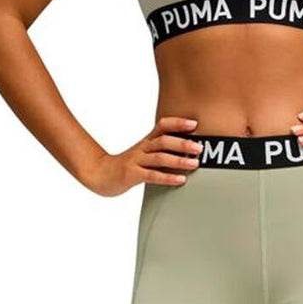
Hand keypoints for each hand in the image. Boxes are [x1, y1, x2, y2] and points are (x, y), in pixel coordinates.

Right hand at [85, 116, 203, 195]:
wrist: (102, 175)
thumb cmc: (129, 166)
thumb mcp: (144, 155)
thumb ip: (162, 152)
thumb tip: (189, 154)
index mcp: (146, 141)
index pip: (162, 126)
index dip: (177, 123)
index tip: (194, 124)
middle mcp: (142, 148)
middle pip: (163, 141)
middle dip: (182, 144)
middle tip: (199, 147)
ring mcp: (136, 161)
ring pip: (159, 158)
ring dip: (179, 160)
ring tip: (195, 164)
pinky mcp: (132, 175)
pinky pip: (152, 176)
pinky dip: (168, 177)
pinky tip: (181, 180)